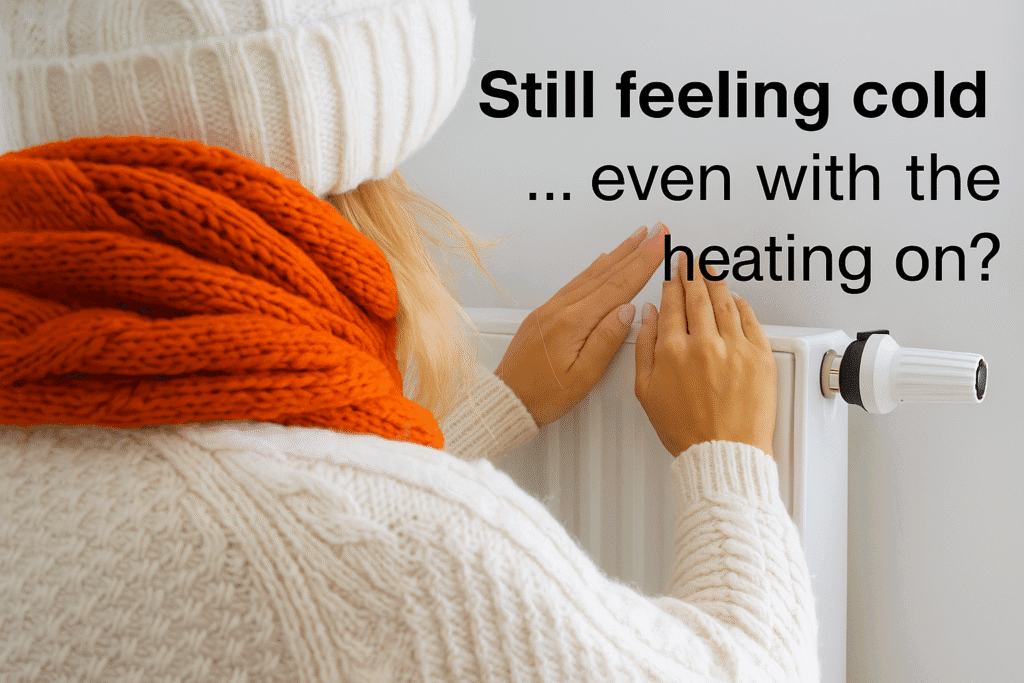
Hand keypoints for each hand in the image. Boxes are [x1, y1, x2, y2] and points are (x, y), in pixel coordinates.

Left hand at [496, 224, 667, 425]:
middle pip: (606, 273)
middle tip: (655, 230)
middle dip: (635, 250)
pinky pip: (577, 283)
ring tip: (635, 239)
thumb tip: (628, 312)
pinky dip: (595, 269)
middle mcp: (561, 309)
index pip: (618, 286)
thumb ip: (606, 341)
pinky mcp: (546, 314)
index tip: (659, 242)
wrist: (505, 400)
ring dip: (617, 254)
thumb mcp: (582, 377)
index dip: (643, 262)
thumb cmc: (541, 395)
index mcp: (573, 323)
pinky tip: (602, 263)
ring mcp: (551, 309)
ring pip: (591, 274)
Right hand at [634, 254, 776, 457]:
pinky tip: (736, 298)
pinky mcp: (759, 357)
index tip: (672, 271)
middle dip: (692, 272)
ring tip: (711, 269)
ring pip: (725, 301)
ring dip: (716, 281)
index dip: (672, 282)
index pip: (673, 303)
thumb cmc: (686, 431)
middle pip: (699, 295)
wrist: (723, 453)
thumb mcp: (646, 391)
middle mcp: (704, 344)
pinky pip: (750, 320)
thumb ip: (644, 348)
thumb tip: (648, 316)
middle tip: (690, 260)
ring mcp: (734, 348)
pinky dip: (742, 304)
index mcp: (673, 351)